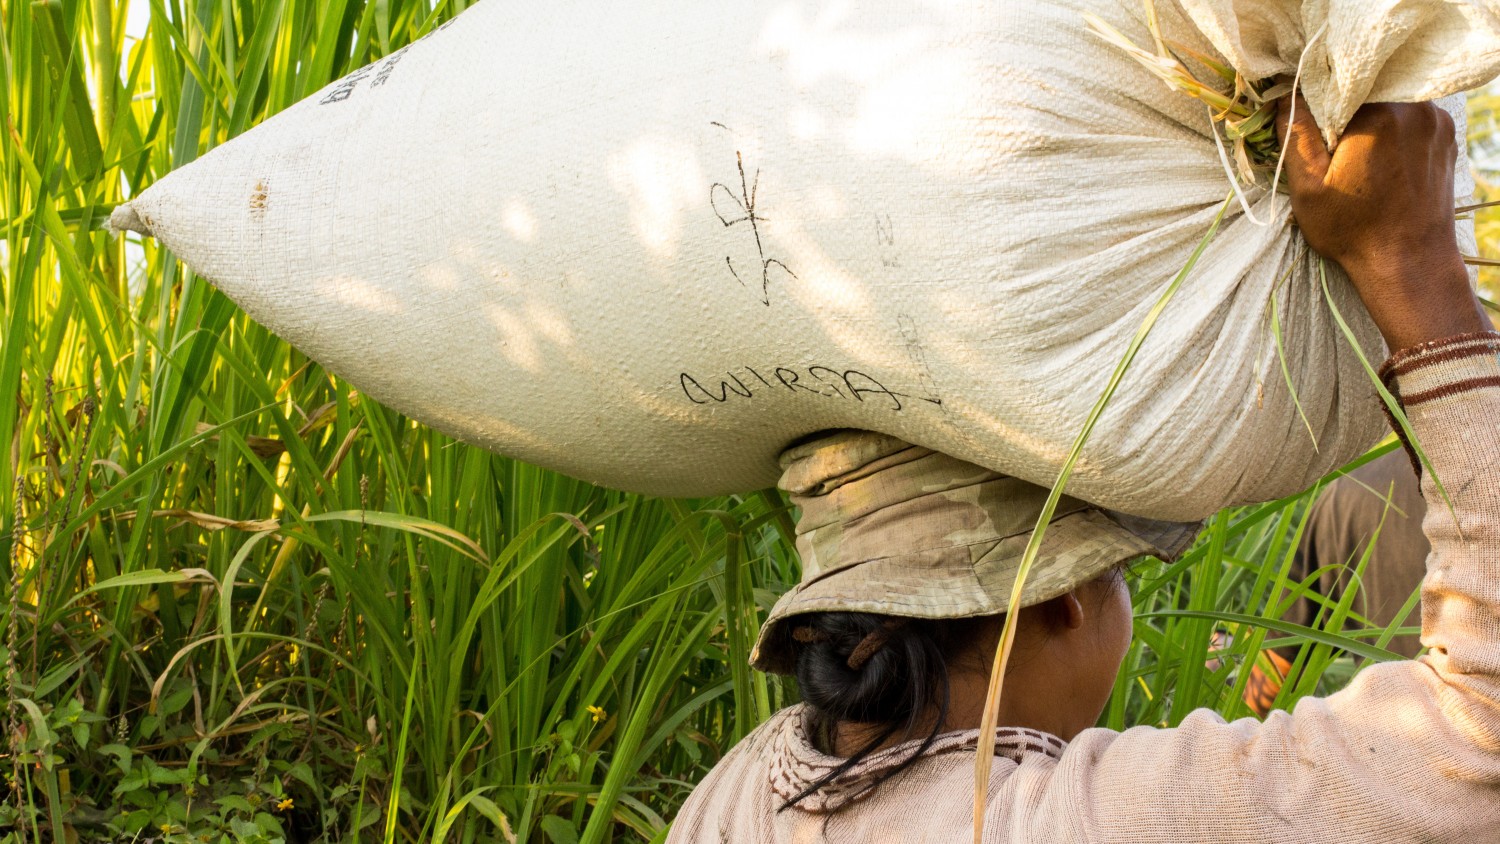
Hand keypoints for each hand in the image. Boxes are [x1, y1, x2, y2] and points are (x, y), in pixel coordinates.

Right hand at [1276, 96, 1486, 350]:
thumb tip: (1282, 93)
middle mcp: (1414, 108)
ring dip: (1368, 113)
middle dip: (1342, 105)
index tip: (1300, 115)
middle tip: (1327, 137)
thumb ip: (1295, 134)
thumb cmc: (1353, 229)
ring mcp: (1435, 120)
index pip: (1336, 81)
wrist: (1410, 261)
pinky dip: (1391, 124)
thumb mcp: (1308, 187)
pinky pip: (1410, 113)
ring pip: (1389, 97)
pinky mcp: (1445, 135)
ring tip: (1352, 148)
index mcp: (1378, 115)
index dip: (1313, 93)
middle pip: (1366, 86)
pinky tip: (1377, 154)